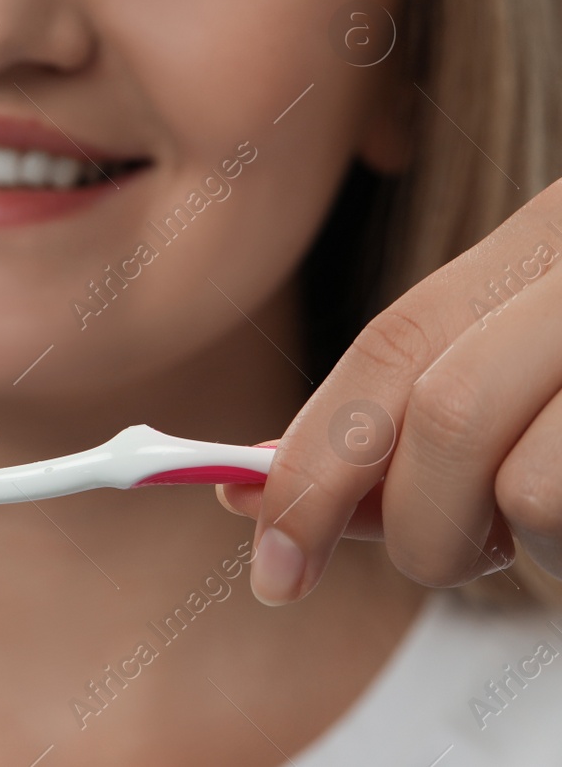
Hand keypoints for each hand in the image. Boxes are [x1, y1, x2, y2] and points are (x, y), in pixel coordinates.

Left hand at [218, 179, 561, 603]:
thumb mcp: (529, 373)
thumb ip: (420, 416)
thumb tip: (276, 495)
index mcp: (543, 242)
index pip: (388, 347)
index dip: (308, 458)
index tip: (266, 549)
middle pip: (429, 413)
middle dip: (392, 519)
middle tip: (427, 556)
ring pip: (507, 485)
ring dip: (500, 545)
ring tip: (545, 534)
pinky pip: (554, 508)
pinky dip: (557, 552)